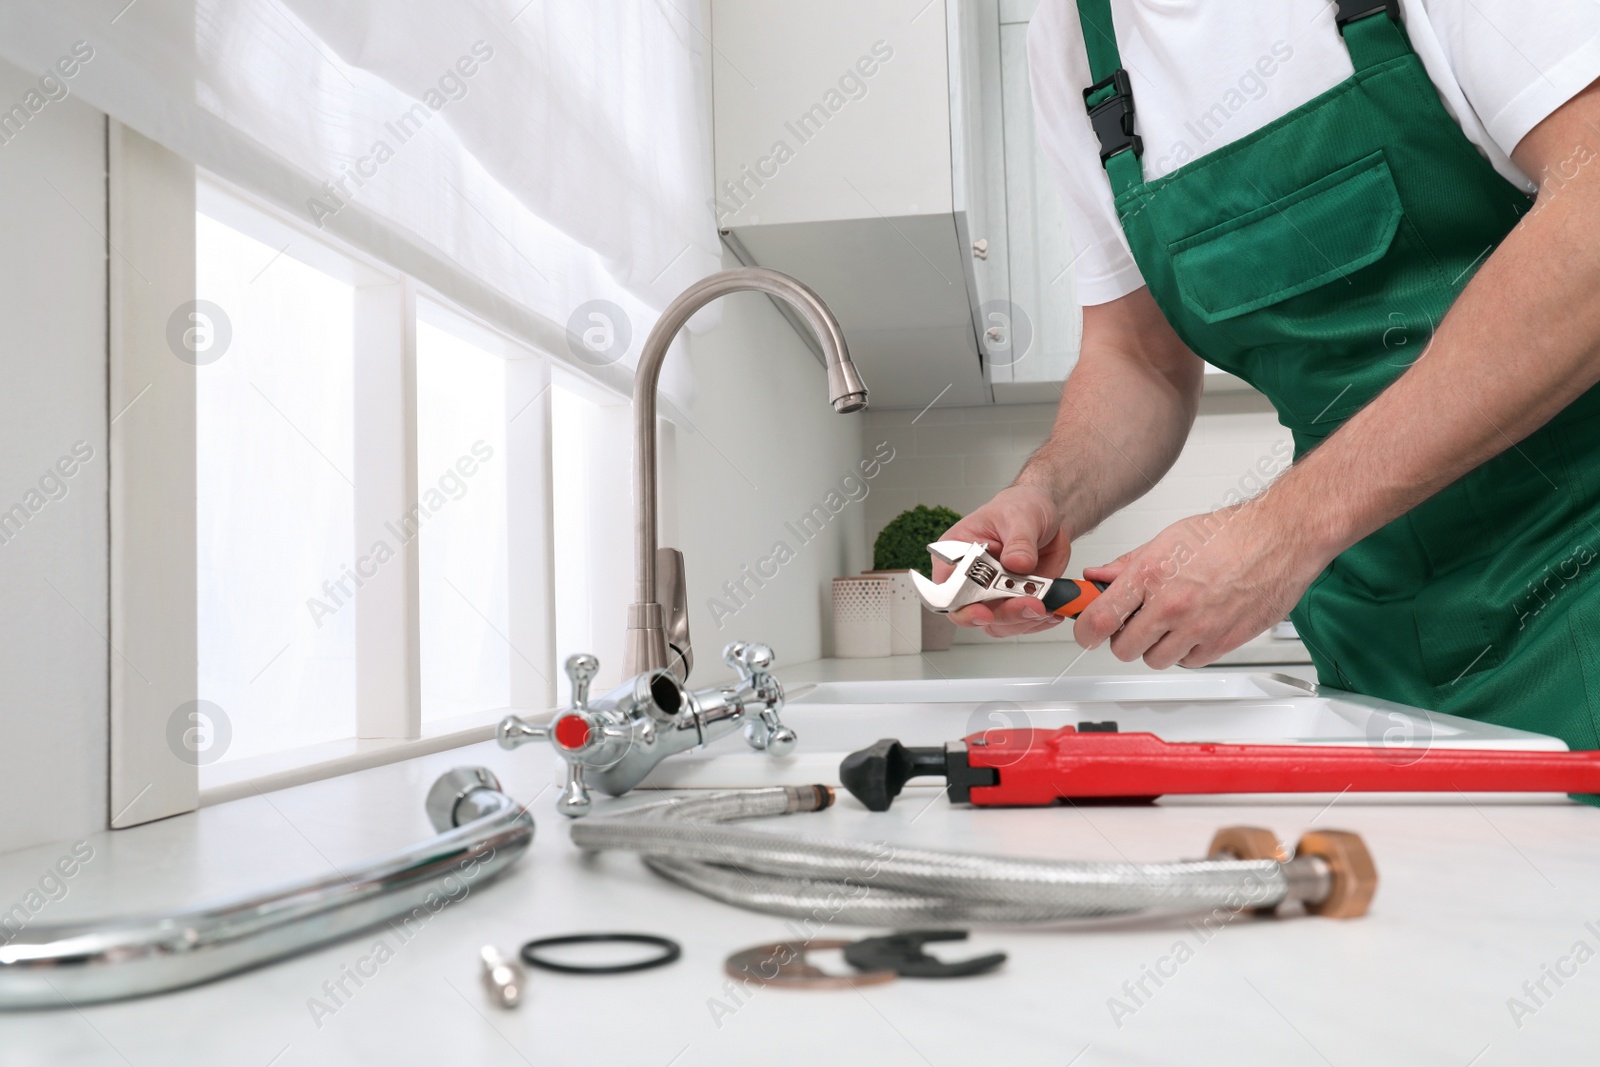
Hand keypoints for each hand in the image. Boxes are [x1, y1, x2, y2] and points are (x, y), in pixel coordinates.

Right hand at [932, 485, 1072, 636]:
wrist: (1046, 516)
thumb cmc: (1020, 507)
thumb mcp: (1020, 517)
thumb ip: (1019, 541)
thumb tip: (1018, 562)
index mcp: (956, 554)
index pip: (946, 590)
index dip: (961, 606)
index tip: (984, 611)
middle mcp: (969, 579)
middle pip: (974, 613)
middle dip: (1004, 614)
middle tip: (1031, 604)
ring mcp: (992, 593)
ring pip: (999, 623)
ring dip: (1024, 619)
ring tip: (1046, 605)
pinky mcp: (1014, 601)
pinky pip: (1021, 622)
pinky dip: (1038, 620)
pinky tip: (1051, 609)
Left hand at [1073, 499, 1330, 668]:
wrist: (1279, 538)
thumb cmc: (1230, 533)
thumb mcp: (1167, 538)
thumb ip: (1127, 564)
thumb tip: (1098, 577)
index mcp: (1151, 575)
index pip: (1099, 619)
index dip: (1085, 631)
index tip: (1085, 631)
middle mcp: (1171, 605)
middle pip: (1124, 649)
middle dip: (1123, 638)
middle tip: (1131, 622)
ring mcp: (1197, 628)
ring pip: (1155, 660)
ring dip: (1155, 646)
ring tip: (1167, 622)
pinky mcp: (1222, 643)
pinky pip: (1188, 662)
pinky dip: (1186, 651)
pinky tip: (1192, 628)